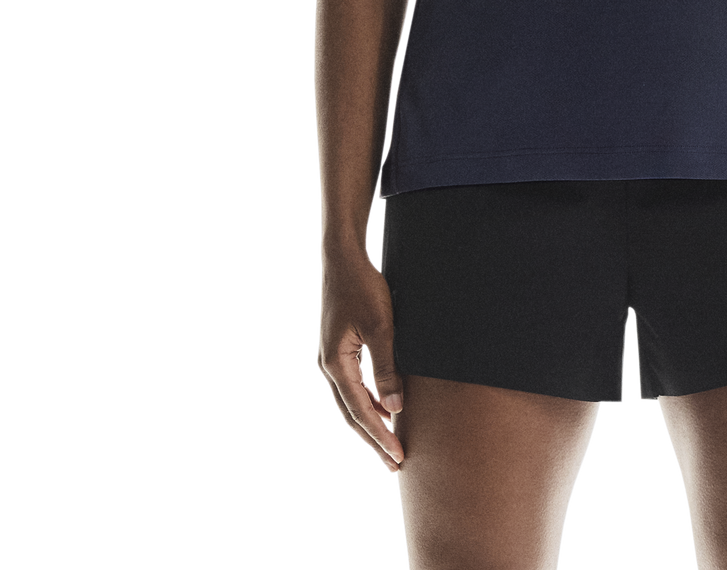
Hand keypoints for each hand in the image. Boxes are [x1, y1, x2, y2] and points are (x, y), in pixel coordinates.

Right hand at [316, 240, 406, 475]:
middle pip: (350, 415)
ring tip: (389, 444)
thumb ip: (388, 367)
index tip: (398, 456)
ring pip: (349, 403)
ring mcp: (330, 360)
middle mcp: (328, 367)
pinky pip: (351, 388)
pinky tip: (382, 408)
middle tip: (394, 464)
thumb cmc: (363, 289)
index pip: (360, 412)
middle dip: (373, 440)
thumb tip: (394, 408)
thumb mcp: (381, 327)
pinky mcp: (337, 351)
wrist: (343, 261)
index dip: (379, 436)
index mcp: (335, 365)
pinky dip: (366, 403)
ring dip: (369, 424)